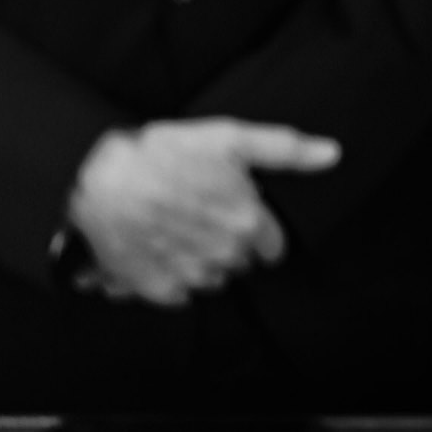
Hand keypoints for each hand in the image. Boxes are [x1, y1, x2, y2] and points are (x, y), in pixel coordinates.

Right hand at [66, 118, 340, 306]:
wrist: (98, 177)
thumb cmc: (165, 153)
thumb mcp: (230, 139)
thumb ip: (286, 150)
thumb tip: (332, 154)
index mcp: (248, 223)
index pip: (273, 247)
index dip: (257, 229)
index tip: (235, 212)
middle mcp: (225, 255)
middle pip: (243, 261)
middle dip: (229, 242)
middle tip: (201, 214)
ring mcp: (191, 275)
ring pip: (213, 278)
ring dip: (202, 259)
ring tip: (176, 228)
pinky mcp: (158, 289)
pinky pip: (180, 292)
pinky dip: (172, 275)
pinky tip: (158, 248)